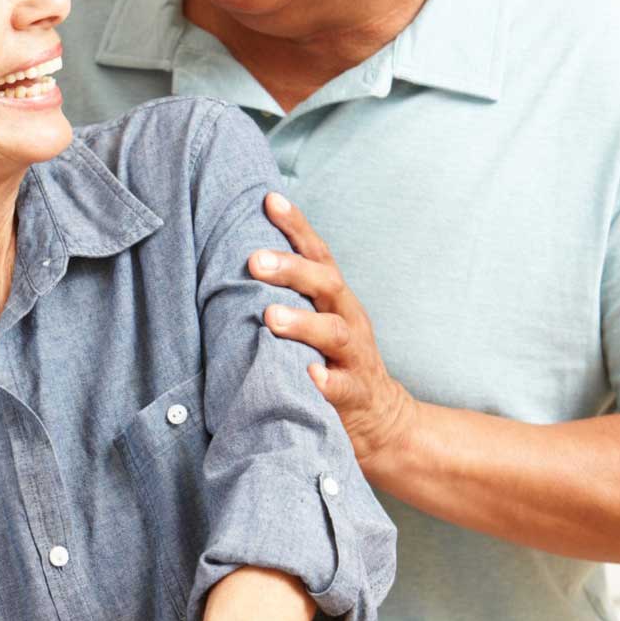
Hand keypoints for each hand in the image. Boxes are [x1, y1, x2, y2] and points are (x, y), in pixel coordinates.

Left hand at [249, 192, 416, 477]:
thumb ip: (287, 295)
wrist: (381, 420)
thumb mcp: (315, 322)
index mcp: (334, 299)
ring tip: (271, 317)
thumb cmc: (333, 361)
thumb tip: (238, 258)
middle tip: (254, 260)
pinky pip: (342, 388)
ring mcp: (355, 358)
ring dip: (303, 324)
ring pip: (335, 334)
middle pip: (326, 284)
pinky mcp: (355, 396)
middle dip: (292, 269)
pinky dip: (326, 382)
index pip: (317, 254)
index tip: (269, 200)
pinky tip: (311, 377)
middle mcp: (348, 319)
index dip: (296, 226)